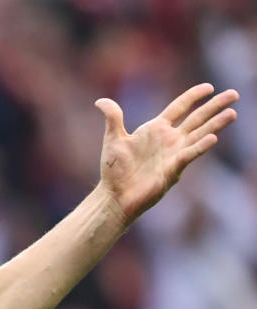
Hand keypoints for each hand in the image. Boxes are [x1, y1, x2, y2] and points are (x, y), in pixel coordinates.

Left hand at [94, 83, 237, 222]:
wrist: (114, 195)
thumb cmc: (114, 170)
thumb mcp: (113, 139)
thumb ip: (113, 118)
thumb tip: (101, 100)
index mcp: (156, 130)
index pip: (179, 107)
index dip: (193, 96)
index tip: (209, 87)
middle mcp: (169, 140)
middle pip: (196, 119)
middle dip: (215, 106)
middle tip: (234, 94)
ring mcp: (173, 154)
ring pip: (199, 135)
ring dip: (216, 124)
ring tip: (232, 113)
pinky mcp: (172, 170)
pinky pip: (188, 155)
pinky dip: (200, 147)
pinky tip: (213, 138)